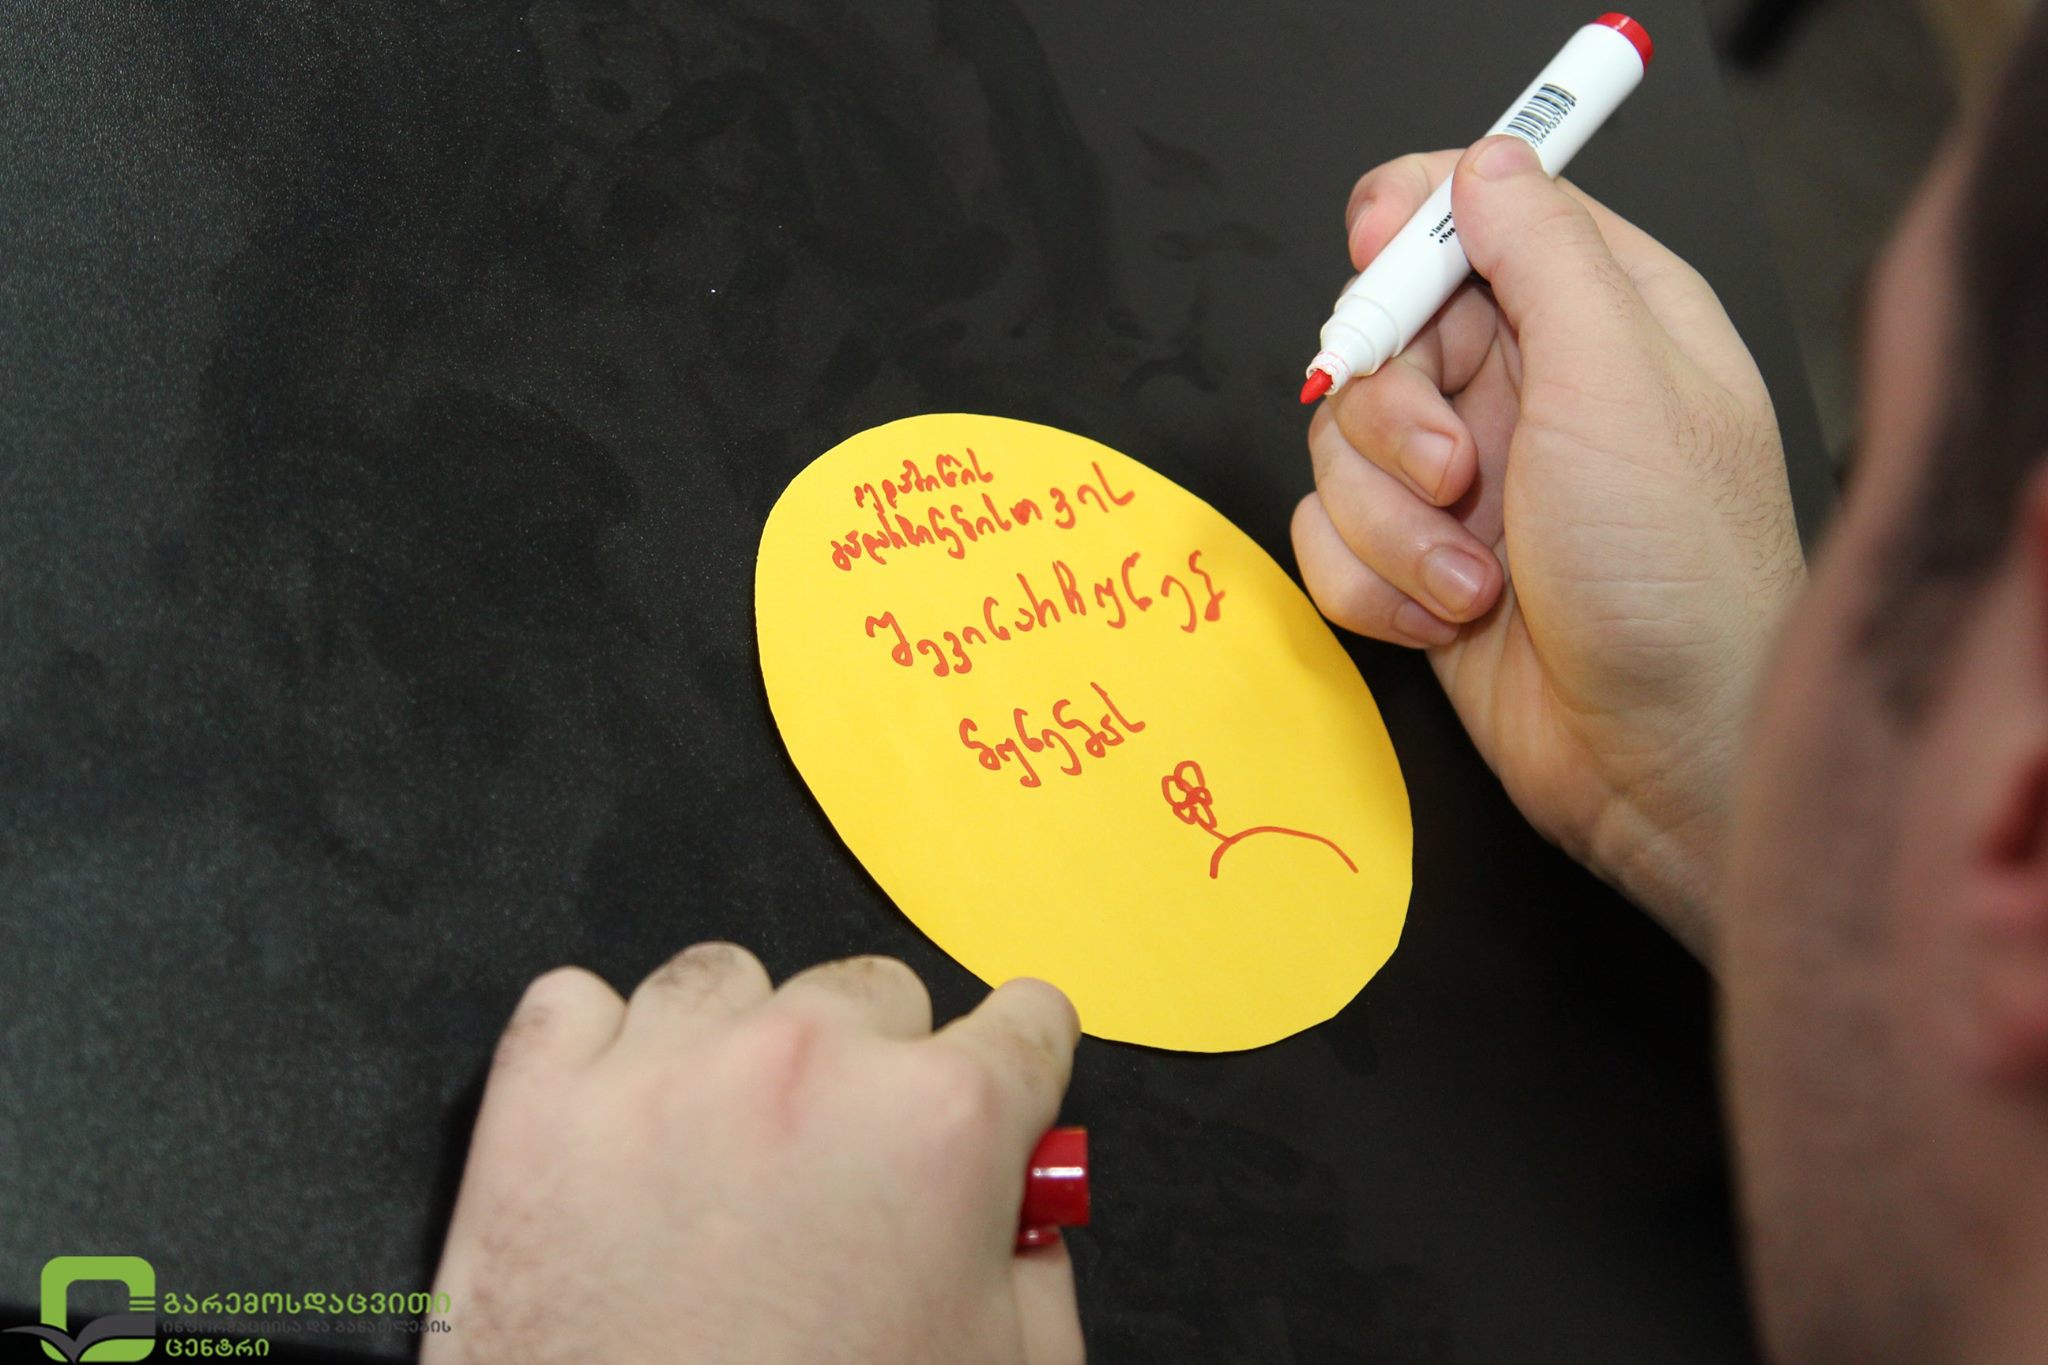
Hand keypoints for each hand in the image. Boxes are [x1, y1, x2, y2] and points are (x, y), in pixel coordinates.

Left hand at [423, 944, 1082, 1364]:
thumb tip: (1026, 1210)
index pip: (1029, 1018)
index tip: (994, 1084)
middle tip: (839, 1169)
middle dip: (873, 1067)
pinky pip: (573, 1001)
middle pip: (876, 991)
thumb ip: (1040, 1270)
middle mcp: (810, 1064)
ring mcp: (667, 1069)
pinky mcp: (541, 1101)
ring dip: (735, 1044)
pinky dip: (596, 1052)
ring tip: (718, 1149)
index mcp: (943, 1125)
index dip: (1018, 1067)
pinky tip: (618, 1124)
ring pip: (726, 978)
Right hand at [1293, 136, 1804, 956]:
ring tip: (1473, 580)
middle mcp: (1528, 392)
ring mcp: (1468, 485)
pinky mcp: (1418, 568)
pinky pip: (1327, 538)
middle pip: (1382, 336)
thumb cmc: (1679, 580)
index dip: (1411, 225)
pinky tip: (1445, 622)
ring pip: (1339, 447)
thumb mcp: (1620, 383)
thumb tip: (1488, 159)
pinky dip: (1371, 585)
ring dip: (1391, 524)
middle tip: (1457, 471)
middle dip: (1395, 415)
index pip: (1477, 215)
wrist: (1663, 765)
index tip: (1380, 253)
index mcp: (1601, 318)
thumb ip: (1543, 254)